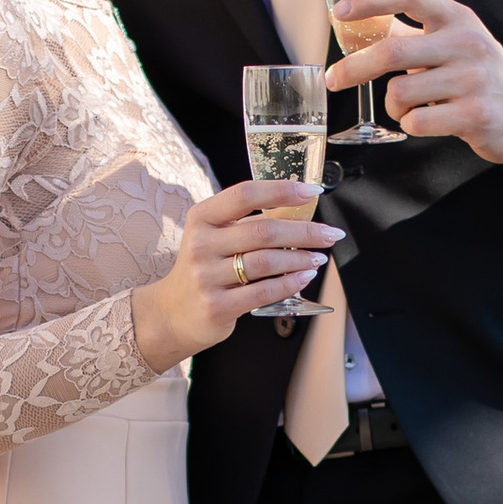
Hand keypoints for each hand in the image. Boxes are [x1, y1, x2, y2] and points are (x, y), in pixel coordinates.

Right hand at [132, 177, 340, 368]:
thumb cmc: (204, 269)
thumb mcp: (213, 238)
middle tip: (329, 234)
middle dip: (305, 231)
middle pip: (263, 230)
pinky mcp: (217, 306)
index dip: (282, 190)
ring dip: (301, 258)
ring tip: (318, 257)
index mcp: (202, 218)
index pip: (245, 194)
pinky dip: (290, 283)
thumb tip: (298, 211)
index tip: (312, 191)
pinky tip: (304, 277)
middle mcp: (201, 244)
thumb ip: (245, 223)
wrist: (172, 313)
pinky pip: (263, 291)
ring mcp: (206, 277)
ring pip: (266, 261)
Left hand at [327, 0, 502, 162]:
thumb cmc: (477, 75)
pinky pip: (417, 122)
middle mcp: (466, 42)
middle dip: (354, 68)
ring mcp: (473, 79)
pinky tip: (428, 121)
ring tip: (409, 107)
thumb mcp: (452, 44)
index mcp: (457, 18)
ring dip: (393, 105)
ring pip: (400, 93)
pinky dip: (411, 124)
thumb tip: (360, 26)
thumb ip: (412, 35)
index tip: (340, 11)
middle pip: (392, 51)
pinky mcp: (475, 114)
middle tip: (335, 79)